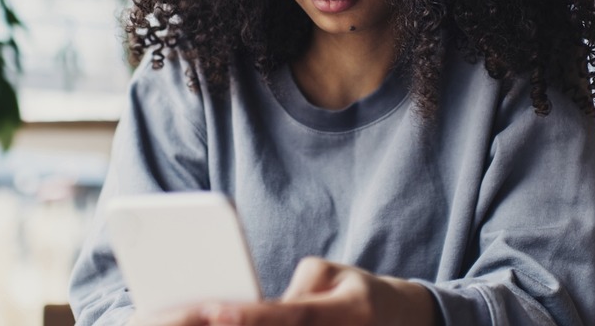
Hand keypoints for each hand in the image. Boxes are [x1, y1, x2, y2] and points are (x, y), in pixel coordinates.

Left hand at [197, 257, 435, 325]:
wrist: (392, 319)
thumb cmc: (353, 290)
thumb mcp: (330, 273)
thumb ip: (297, 289)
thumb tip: (261, 309)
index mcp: (345, 311)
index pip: (291, 315)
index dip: (252, 317)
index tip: (216, 311)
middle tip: (201, 321)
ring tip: (203, 324)